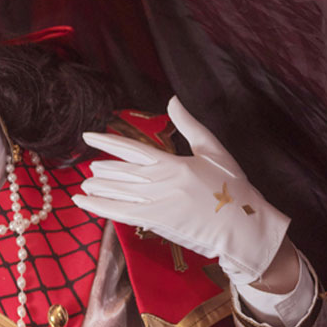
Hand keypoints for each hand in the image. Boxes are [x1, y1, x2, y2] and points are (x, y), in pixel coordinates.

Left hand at [72, 97, 290, 285]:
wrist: (243, 226)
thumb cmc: (232, 188)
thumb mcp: (213, 150)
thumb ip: (189, 125)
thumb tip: (172, 99)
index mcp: (173, 163)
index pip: (132, 148)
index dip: (107, 142)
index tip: (88, 137)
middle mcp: (161, 182)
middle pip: (122, 172)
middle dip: (104, 169)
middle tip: (89, 168)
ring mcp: (157, 203)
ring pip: (118, 191)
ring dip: (99, 187)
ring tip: (85, 184)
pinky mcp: (155, 222)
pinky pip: (120, 212)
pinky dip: (99, 206)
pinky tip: (83, 202)